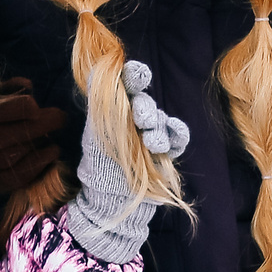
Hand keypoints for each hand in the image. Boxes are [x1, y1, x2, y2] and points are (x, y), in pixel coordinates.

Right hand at [0, 75, 68, 200]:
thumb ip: (8, 88)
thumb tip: (28, 86)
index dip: (15, 109)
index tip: (36, 105)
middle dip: (33, 127)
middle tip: (59, 118)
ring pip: (5, 159)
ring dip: (34, 147)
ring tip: (53, 138)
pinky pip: (12, 179)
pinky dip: (34, 167)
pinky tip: (51, 154)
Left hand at [65, 61, 181, 263]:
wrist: (112, 202)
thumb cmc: (99, 168)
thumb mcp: (94, 133)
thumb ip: (99, 102)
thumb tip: (96, 68)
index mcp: (117, 110)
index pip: (129, 86)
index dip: (135, 77)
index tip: (136, 73)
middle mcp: (135, 119)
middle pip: (147, 103)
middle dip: (145, 108)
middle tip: (140, 118)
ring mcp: (152, 135)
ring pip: (161, 120)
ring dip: (157, 128)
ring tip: (150, 142)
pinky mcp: (166, 152)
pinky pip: (177, 136)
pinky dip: (175, 136)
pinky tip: (167, 145)